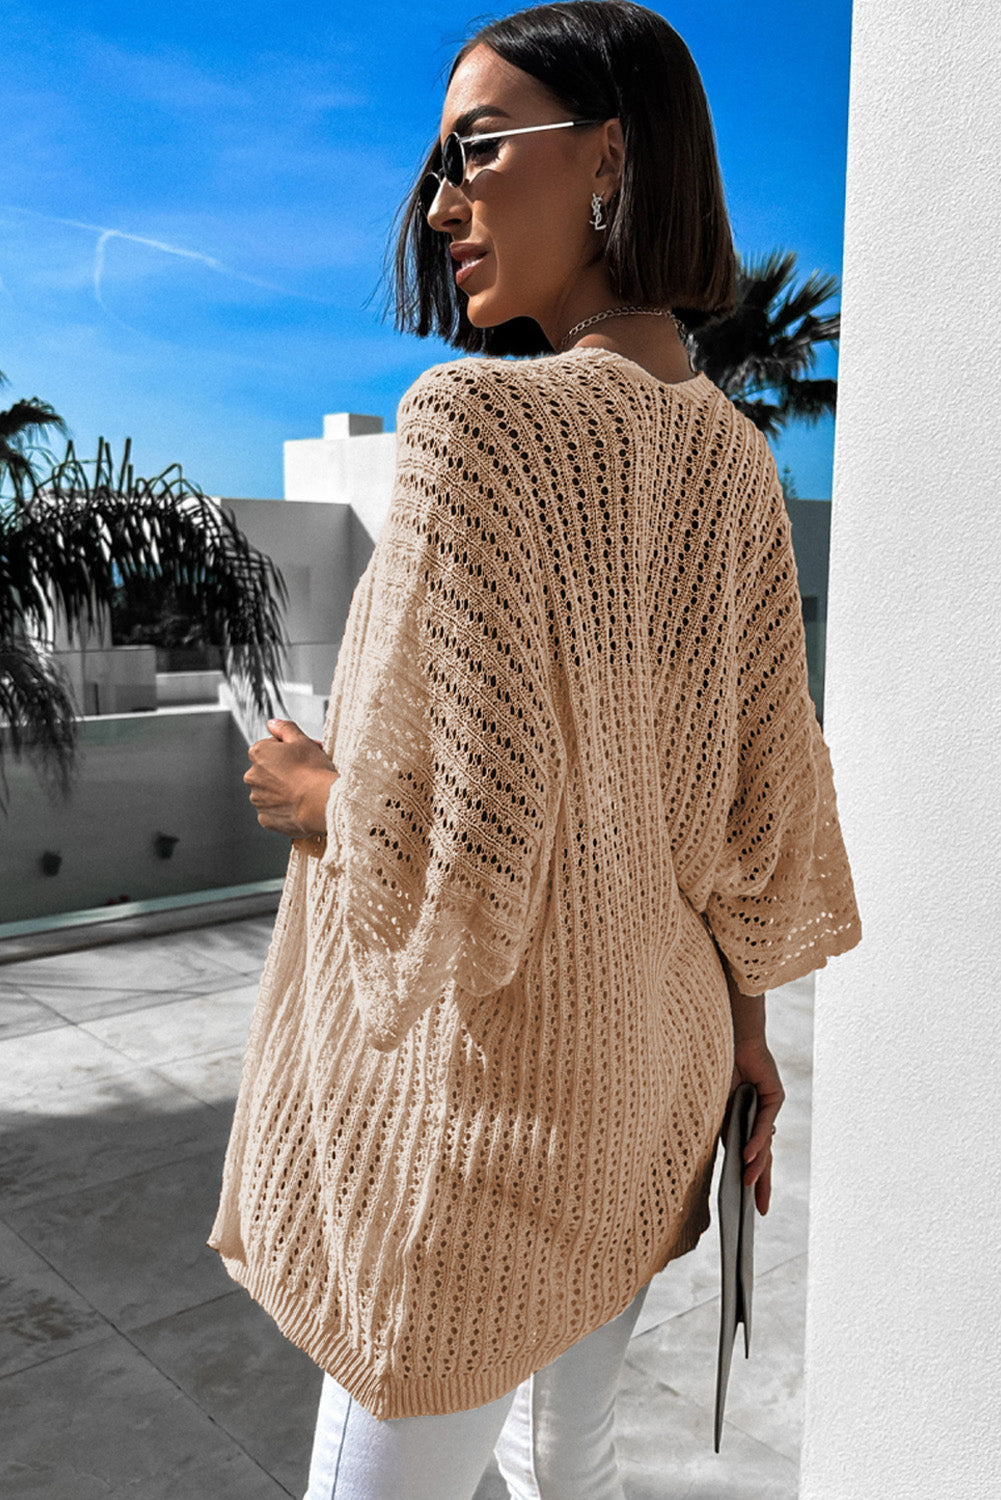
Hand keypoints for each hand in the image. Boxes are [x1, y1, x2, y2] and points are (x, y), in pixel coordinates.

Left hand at [244, 719, 337, 838]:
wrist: (321, 803)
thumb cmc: (313, 771)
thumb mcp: (302, 740)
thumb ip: (284, 728)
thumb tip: (273, 723)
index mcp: (258, 753)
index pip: (270, 747)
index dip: (288, 749)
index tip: (302, 754)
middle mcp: (252, 776)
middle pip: (268, 769)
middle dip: (283, 769)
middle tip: (306, 771)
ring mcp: (258, 799)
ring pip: (270, 790)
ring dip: (282, 789)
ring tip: (304, 789)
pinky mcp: (266, 818)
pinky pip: (273, 810)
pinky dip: (283, 807)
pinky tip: (299, 804)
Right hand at [725, 1035, 784, 1215]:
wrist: (726, 1038)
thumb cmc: (716, 1069)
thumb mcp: (715, 1109)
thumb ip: (724, 1131)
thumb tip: (728, 1158)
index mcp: (743, 1122)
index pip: (750, 1157)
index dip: (752, 1180)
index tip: (749, 1204)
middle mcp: (758, 1118)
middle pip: (763, 1157)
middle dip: (761, 1184)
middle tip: (759, 1209)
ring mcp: (767, 1109)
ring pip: (764, 1145)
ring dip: (756, 1166)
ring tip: (749, 1186)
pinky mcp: (774, 1097)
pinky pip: (764, 1125)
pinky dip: (756, 1141)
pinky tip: (749, 1157)